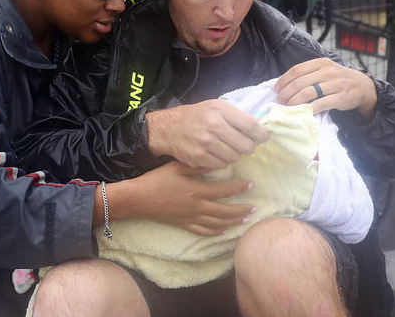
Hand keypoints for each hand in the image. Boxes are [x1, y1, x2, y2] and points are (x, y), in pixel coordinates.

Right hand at [126, 161, 254, 235]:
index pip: (224, 191)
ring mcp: (191, 218)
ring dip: (234, 222)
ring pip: (218, 223)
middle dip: (242, 209)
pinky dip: (217, 232)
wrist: (139, 199)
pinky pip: (204, 231)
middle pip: (226, 211)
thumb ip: (197, 166)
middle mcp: (197, 207)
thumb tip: (215, 162)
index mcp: (197, 191)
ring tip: (245, 219)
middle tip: (255, 207)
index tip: (251, 185)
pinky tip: (225, 231)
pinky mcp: (184, 225)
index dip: (239, 188)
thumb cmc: (157, 180)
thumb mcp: (176, 167)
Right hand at [146, 99, 267, 169]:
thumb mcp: (215, 107)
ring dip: (236, 155)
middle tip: (245, 146)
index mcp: (220, 110)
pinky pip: (223, 165)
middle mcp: (213, 126)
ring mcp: (206, 143)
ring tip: (228, 148)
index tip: (262, 138)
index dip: (261, 134)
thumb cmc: (197, 116)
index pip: (251, 125)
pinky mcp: (200, 157)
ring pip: (236, 157)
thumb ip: (236, 116)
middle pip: (246, 145)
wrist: (169, 128)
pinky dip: (224, 161)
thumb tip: (259, 130)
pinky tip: (218, 154)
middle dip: (249, 147)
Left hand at [275, 58, 376, 118]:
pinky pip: (321, 104)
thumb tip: (284, 84)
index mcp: (321, 63)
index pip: (297, 70)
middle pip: (300, 82)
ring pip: (308, 93)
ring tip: (287, 107)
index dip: (284, 80)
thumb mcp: (325, 70)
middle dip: (286, 93)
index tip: (276, 89)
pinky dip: (309, 109)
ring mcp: (335, 84)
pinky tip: (302, 112)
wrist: (362, 86)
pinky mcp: (341, 97)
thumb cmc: (337, 79)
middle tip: (280, 101)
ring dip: (294, 102)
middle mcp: (328, 72)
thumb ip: (308, 74)